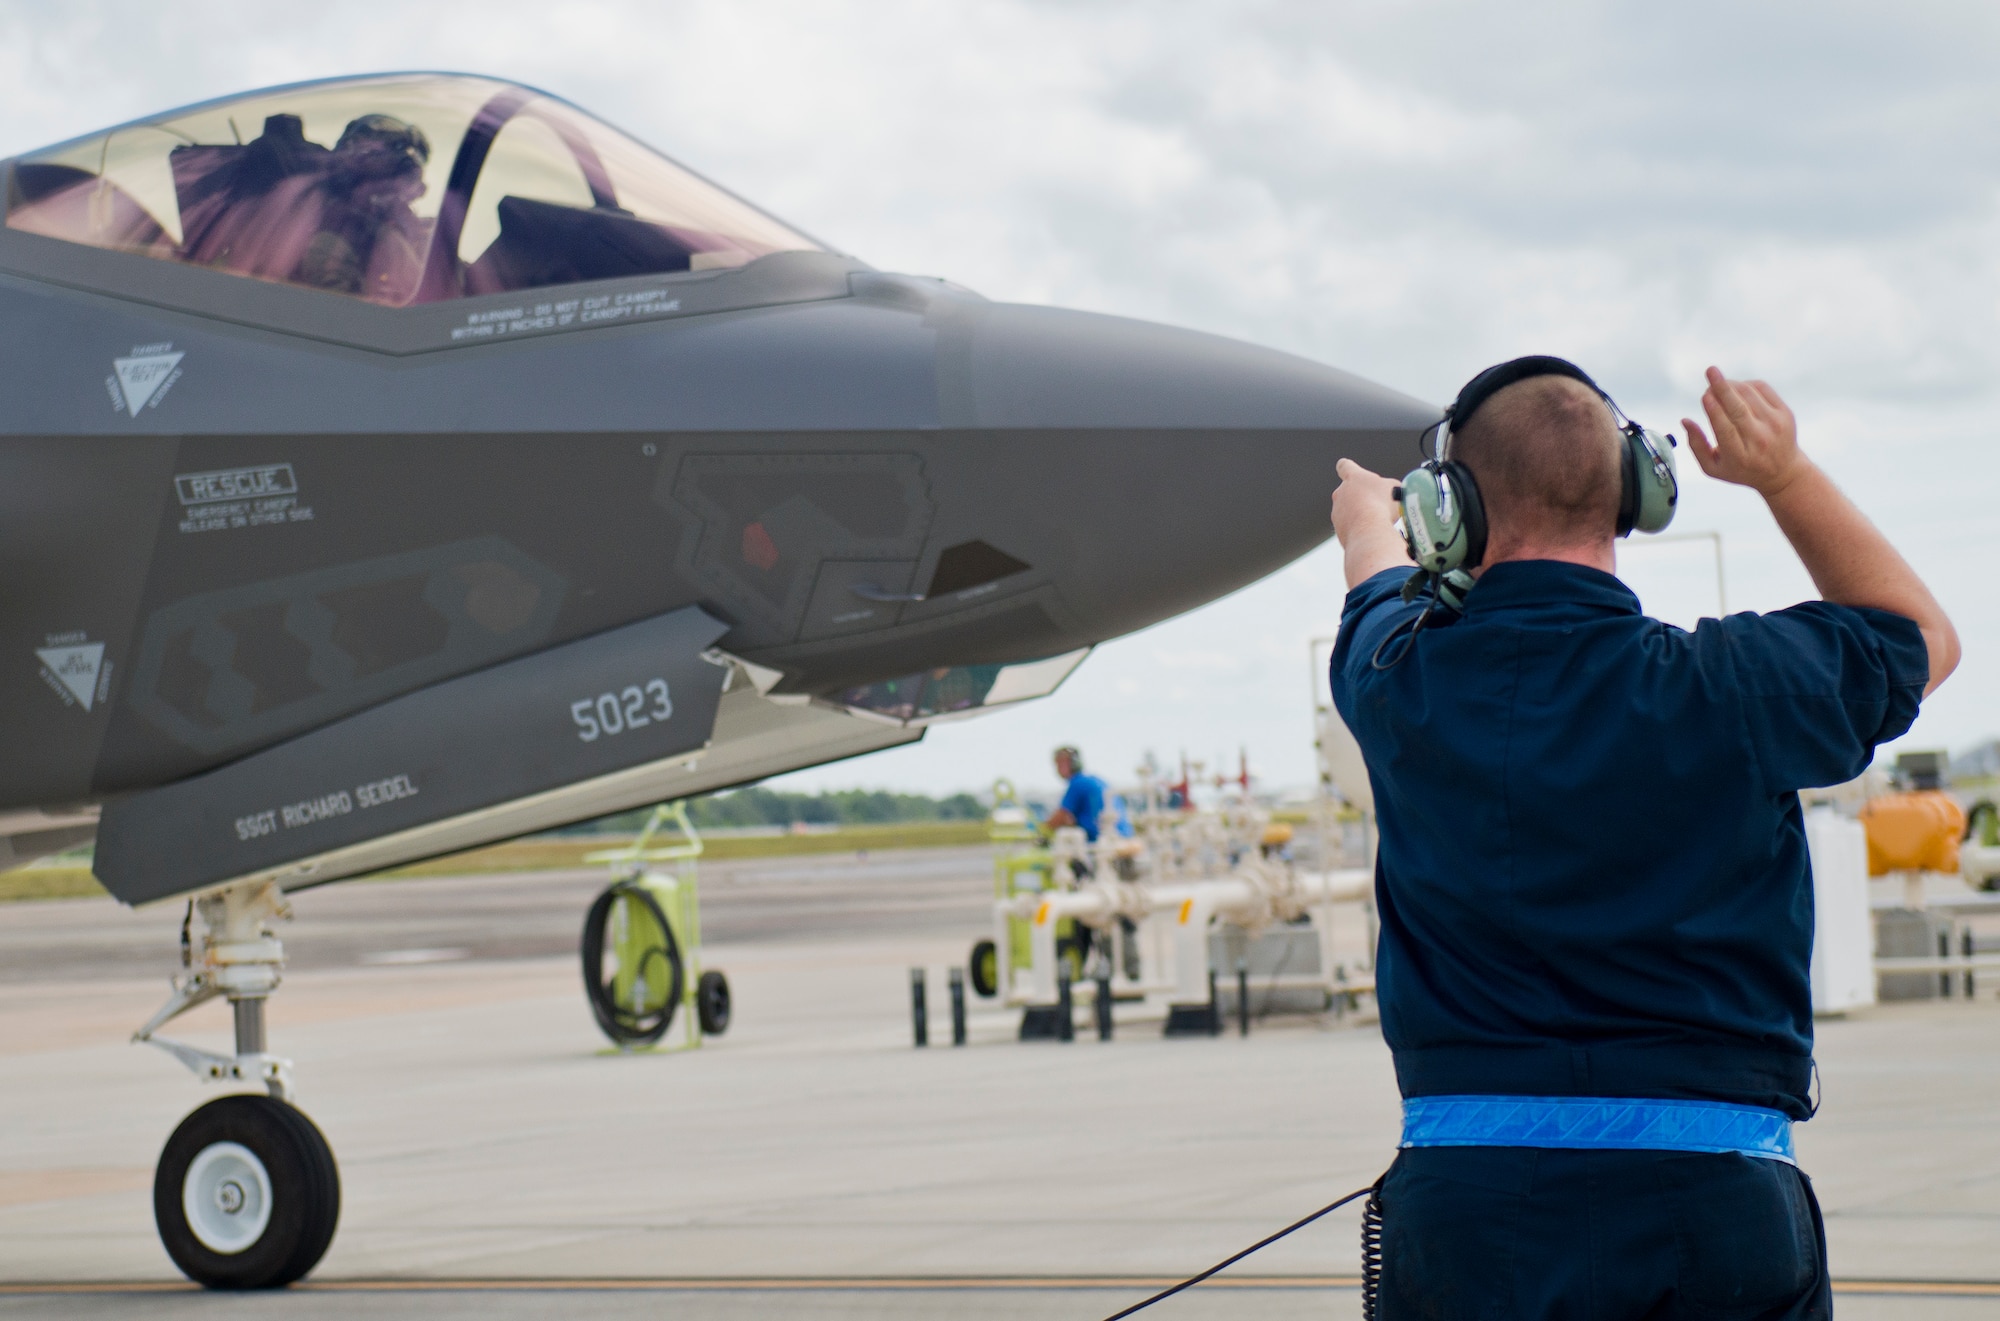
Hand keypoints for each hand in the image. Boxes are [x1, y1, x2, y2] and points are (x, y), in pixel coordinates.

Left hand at [1331, 458, 1413, 587]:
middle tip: (1378, 505)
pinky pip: (1350, 527)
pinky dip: (1360, 530)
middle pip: (1349, 492)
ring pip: (1349, 512)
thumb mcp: (1394, 487)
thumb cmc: (1382, 505)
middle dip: (1362, 498)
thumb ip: (1389, 486)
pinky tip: (1372, 533)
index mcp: (1353, 478)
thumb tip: (1393, 492)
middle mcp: (1340, 493)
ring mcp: (1337, 512)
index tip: (1350, 471)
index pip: (1345, 466)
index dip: (1347, 468)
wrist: (1369, 531)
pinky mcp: (1338, 530)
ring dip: (1361, 515)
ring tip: (1378, 522)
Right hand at [1682, 367, 1811, 497]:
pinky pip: (1762, 389)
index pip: (1725, 430)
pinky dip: (1746, 384)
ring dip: (1731, 385)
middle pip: (1739, 409)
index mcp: (1739, 456)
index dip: (1714, 411)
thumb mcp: (1713, 468)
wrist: (1782, 472)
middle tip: (1710, 371)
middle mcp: (1759, 440)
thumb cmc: (1741, 468)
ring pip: (1749, 395)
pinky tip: (1736, 388)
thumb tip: (1685, 421)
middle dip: (1723, 388)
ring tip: (1719, 385)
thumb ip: (1696, 445)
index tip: (1705, 395)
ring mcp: (1775, 425)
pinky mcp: (1785, 413)